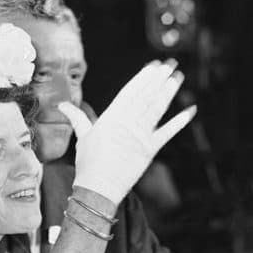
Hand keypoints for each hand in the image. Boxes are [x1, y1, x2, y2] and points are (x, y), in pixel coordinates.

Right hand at [59, 59, 195, 204]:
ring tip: (177, 77)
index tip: (152, 66)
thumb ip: (76, 117)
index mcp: (111, 118)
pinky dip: (180, 121)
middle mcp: (128, 123)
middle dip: (159, 79)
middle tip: (170, 65)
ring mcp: (141, 136)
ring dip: (169, 92)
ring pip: (158, 109)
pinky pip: (168, 132)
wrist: (98, 187)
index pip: (130, 92)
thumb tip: (62, 105)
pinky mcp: (151, 149)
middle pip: (146, 96)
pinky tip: (191, 110)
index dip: (142, 78)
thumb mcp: (82, 136)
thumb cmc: (88, 163)